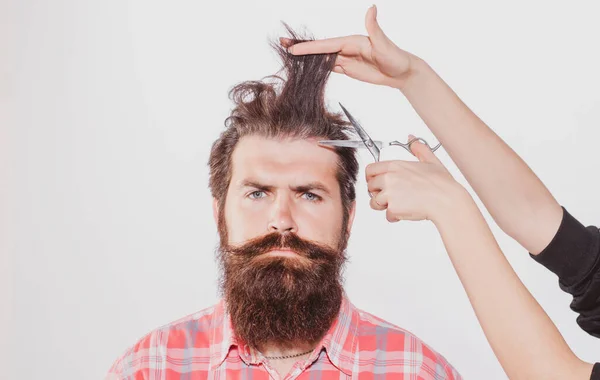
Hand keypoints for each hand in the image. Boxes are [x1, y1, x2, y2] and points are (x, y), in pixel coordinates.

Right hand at [280, 5, 420, 89]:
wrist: (402, 72)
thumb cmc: (396, 57)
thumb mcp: (384, 43)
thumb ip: (374, 27)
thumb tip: (372, 8)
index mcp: (352, 41)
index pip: (327, 45)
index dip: (310, 47)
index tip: (295, 49)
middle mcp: (346, 48)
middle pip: (320, 49)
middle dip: (301, 47)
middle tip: (282, 44)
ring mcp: (346, 58)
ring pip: (321, 58)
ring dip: (306, 57)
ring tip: (288, 55)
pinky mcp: (348, 69)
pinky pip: (329, 67)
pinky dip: (316, 67)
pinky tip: (305, 68)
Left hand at [366, 136, 465, 222]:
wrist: (446, 201)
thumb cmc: (441, 184)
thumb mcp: (431, 161)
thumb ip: (419, 149)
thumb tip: (412, 139)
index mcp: (395, 166)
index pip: (370, 169)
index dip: (372, 177)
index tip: (376, 182)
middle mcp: (389, 178)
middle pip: (370, 186)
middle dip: (378, 193)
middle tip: (391, 196)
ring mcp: (389, 193)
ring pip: (375, 202)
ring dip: (385, 206)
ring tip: (400, 204)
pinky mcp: (393, 208)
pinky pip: (387, 215)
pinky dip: (395, 217)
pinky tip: (406, 211)